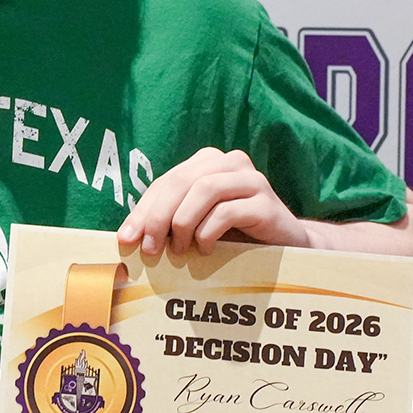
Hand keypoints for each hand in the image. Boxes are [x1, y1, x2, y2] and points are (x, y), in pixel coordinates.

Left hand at [116, 147, 307, 255]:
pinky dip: (208, 232)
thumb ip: (169, 220)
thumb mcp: (197, 223)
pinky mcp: (267, 202)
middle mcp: (230, 162)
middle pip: (182, 181)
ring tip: (179, 250)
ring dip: (183, 222)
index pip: (166, 181)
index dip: (143, 209)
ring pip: (204, 190)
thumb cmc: (234, 235)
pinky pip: (227, 211)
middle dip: (158, 216)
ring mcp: (251, 179)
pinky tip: (205, 249)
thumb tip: (129, 236)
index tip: (127, 238)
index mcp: (208, 162)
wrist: (285, 248)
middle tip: (150, 247)